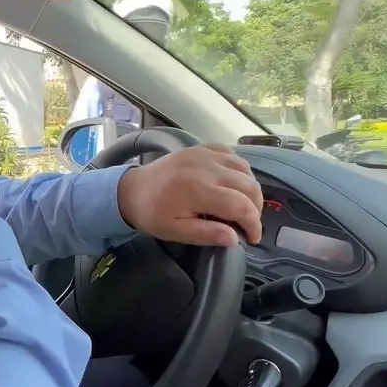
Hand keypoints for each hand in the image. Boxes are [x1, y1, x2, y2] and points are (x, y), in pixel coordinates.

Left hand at [116, 144, 263, 246]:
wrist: (131, 189)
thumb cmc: (152, 213)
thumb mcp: (176, 231)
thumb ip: (206, 234)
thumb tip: (234, 238)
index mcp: (200, 191)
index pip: (242, 207)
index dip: (254, 224)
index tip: (252, 238)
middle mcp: (207, 168)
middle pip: (249, 186)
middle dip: (255, 208)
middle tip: (248, 224)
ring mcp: (205, 155)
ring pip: (245, 169)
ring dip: (250, 188)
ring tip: (243, 205)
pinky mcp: (201, 148)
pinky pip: (232, 154)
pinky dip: (239, 169)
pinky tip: (233, 183)